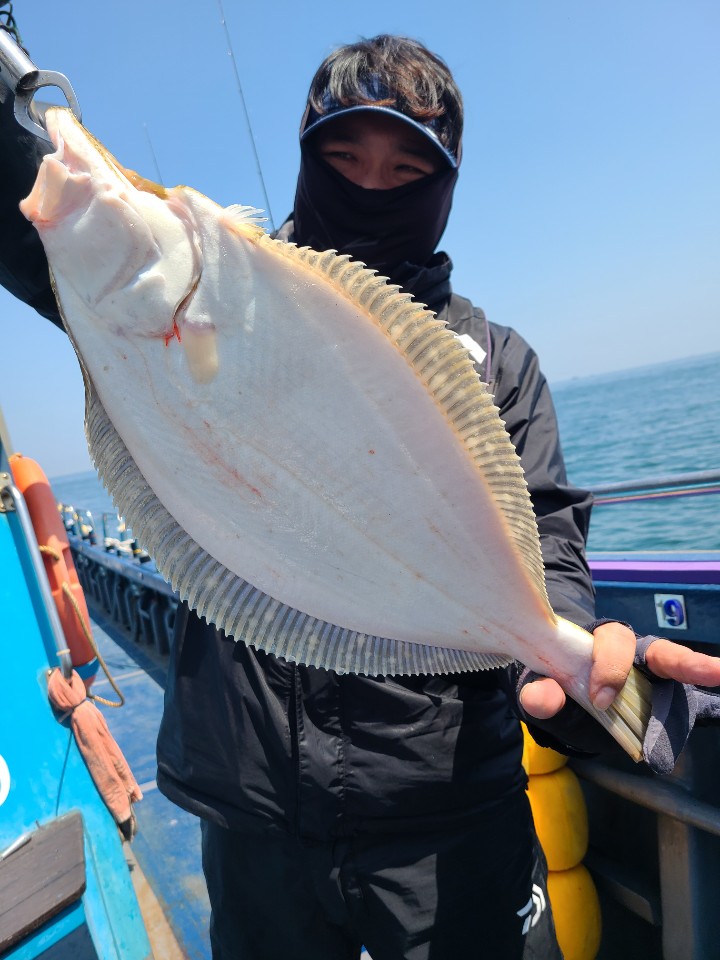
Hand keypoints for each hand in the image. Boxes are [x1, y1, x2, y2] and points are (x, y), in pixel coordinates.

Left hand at [519, 623, 719, 720]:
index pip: (611, 642)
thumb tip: (540, 698)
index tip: (600, 699)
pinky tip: (718, 685)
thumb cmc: (556, 687)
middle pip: (656, 649)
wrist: (564, 702)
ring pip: (674, 664)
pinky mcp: (660, 694)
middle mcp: (628, 652)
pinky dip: (701, 690)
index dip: (610, 667)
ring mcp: (647, 674)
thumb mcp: (543, 692)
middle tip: (709, 672)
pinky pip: (681, 689)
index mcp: (596, 643)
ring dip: (698, 669)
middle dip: (681, 661)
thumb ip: (541, 693)